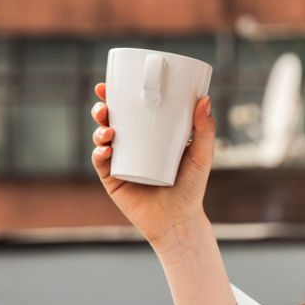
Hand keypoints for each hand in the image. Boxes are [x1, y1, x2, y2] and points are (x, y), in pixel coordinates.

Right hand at [90, 81, 216, 246]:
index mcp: (148, 135)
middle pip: (111, 120)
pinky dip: (99, 154)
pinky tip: (105, 150)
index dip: (119, 95)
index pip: (131, 110)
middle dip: (102, 108)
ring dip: (99, 129)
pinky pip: (101, 164)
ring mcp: (120, 162)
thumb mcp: (202, 155)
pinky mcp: (113, 180)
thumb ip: (205, 129)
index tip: (114, 83)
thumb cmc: (192, 187)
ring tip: (108, 129)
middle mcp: (131, 146)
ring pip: (102, 139)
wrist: (179, 220)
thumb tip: (205, 98)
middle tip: (105, 104)